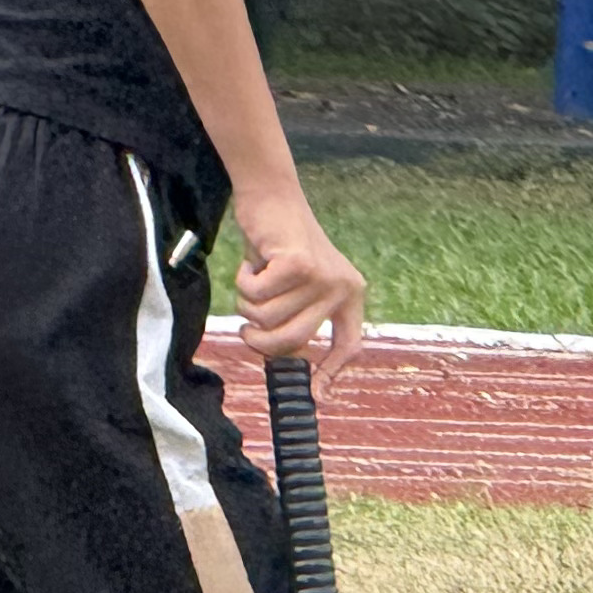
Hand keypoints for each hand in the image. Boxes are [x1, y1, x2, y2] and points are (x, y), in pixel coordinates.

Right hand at [228, 185, 365, 376]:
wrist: (271, 197)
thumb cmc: (276, 245)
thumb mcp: (294, 287)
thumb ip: (296, 317)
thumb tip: (284, 360)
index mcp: (349, 295)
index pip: (349, 344)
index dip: (331, 372)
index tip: (316, 395)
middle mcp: (343, 288)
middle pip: (292, 340)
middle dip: (259, 338)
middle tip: (246, 324)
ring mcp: (322, 276)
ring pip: (267, 317)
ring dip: (247, 302)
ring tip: (252, 278)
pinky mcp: (298, 263)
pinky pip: (256, 294)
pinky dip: (243, 281)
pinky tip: (252, 262)